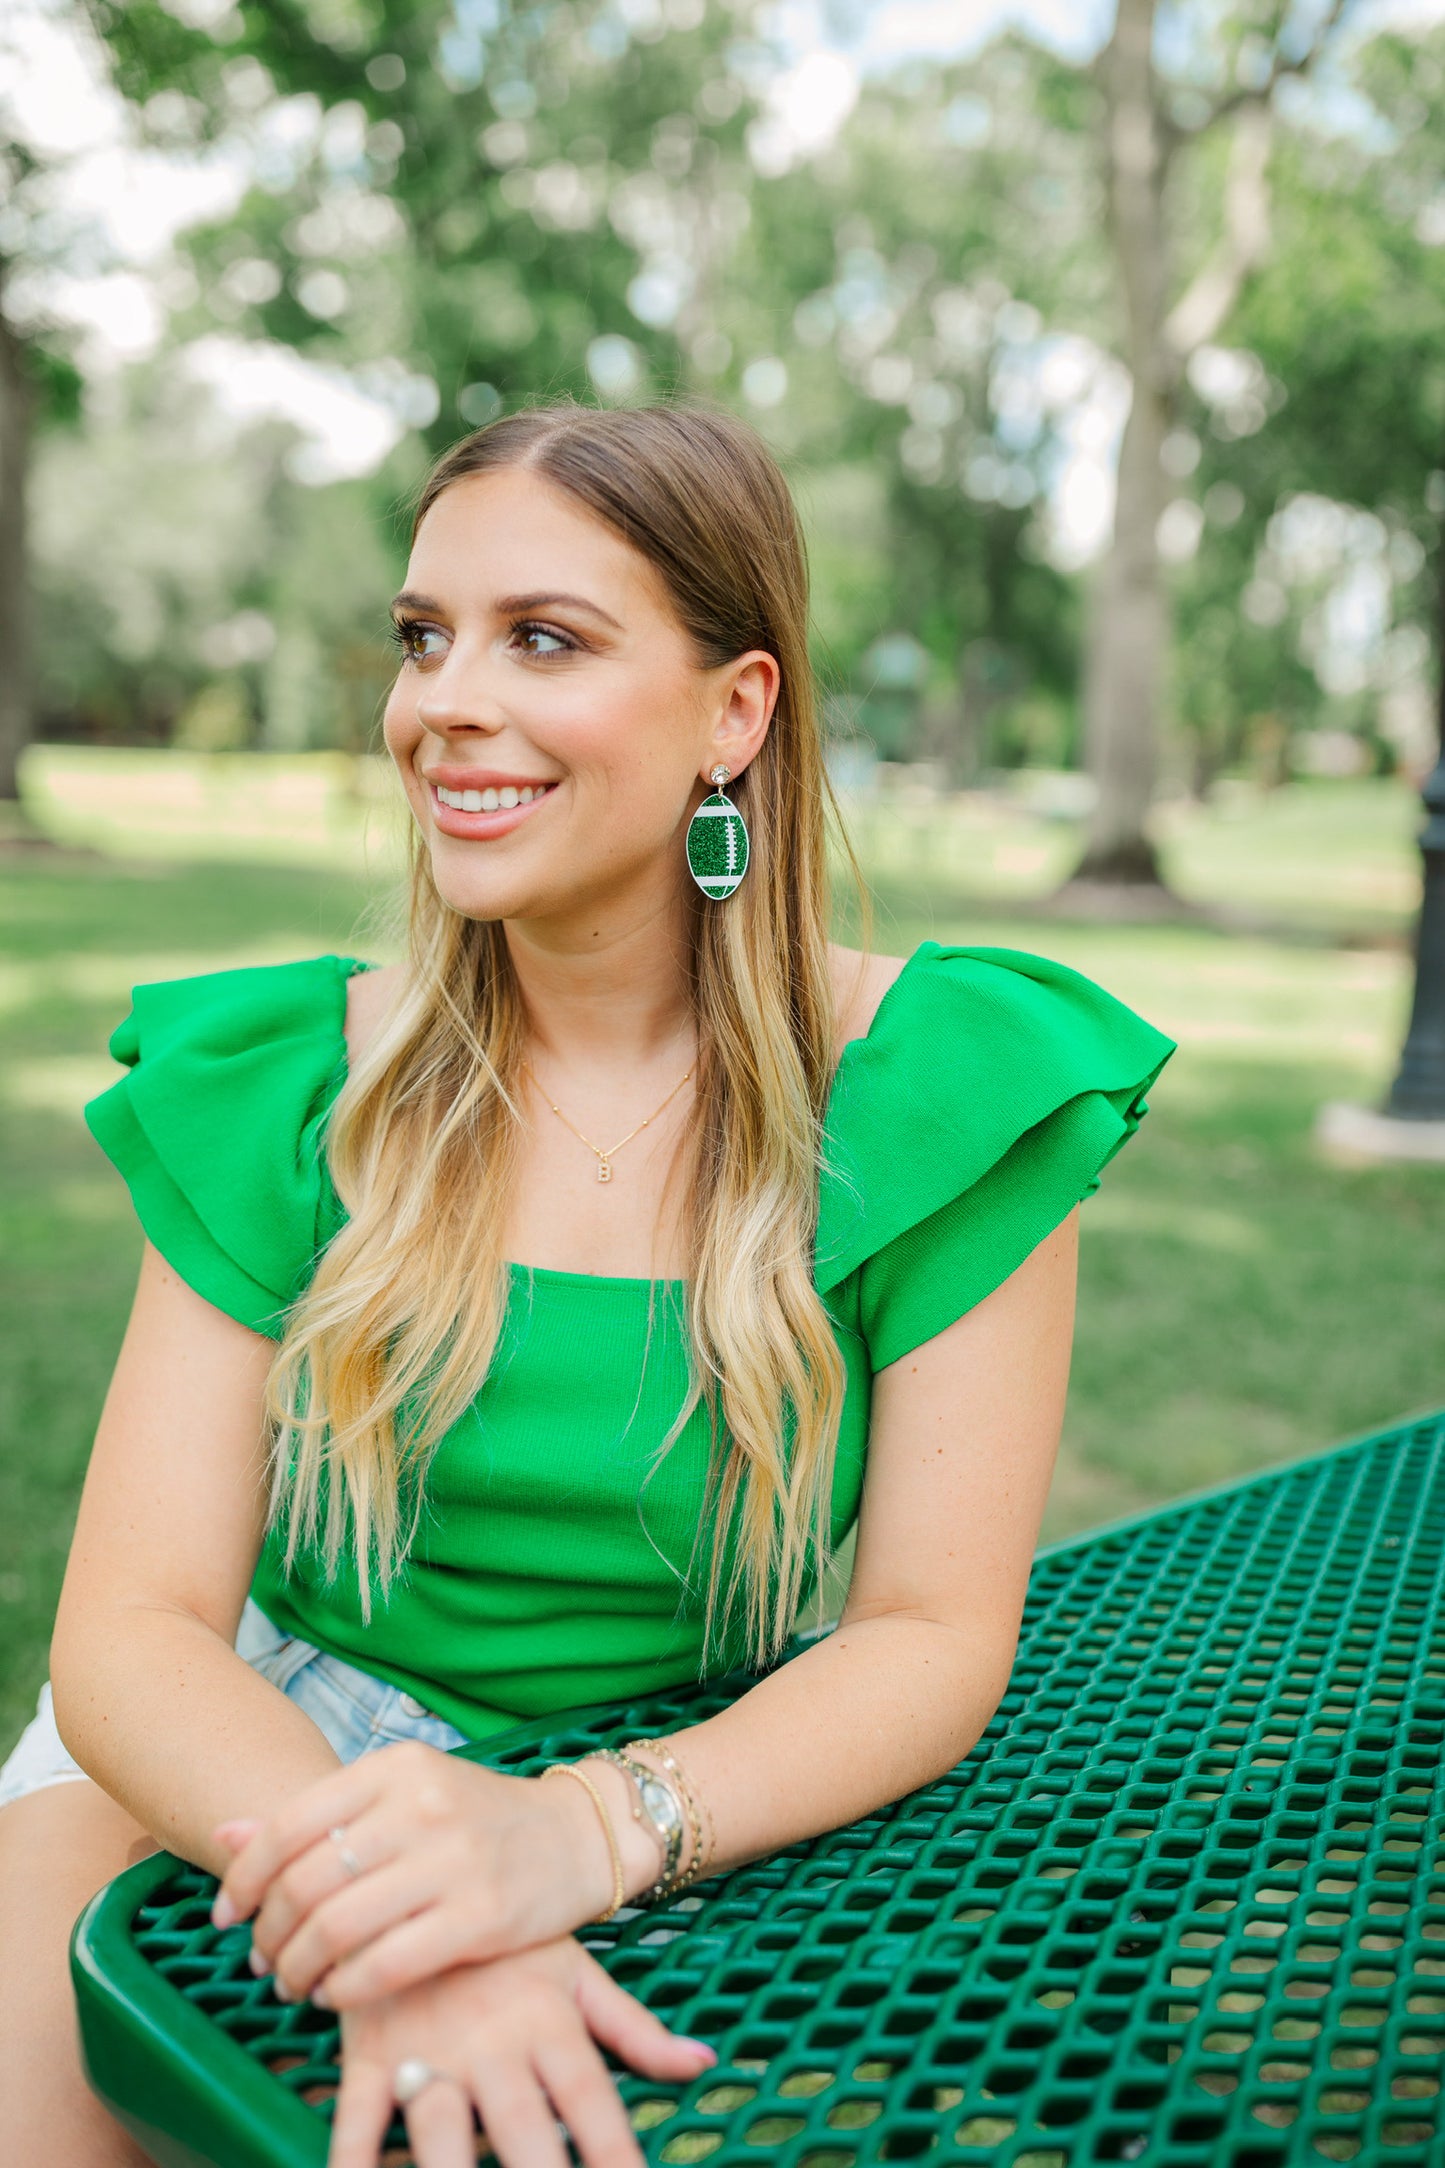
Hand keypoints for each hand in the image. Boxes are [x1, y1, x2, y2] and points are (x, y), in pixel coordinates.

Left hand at [211, 1744, 653, 2008]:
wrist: (577, 1837)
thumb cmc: (477, 1819)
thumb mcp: (401, 1794)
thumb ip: (317, 1816)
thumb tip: (224, 1836)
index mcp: (395, 1768)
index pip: (290, 1824)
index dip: (245, 1877)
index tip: (227, 1913)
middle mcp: (420, 1806)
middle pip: (307, 1882)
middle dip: (269, 1932)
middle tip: (263, 1957)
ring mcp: (453, 1861)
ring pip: (338, 1927)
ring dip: (299, 1967)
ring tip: (293, 1981)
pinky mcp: (481, 1916)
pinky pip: (384, 1966)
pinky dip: (344, 1989)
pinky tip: (336, 1994)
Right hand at [328, 1936, 715, 2167]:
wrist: (419, 1866)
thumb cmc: (510, 1942)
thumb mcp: (575, 1973)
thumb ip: (634, 2028)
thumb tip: (703, 2063)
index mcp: (547, 2021)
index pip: (589, 2098)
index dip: (613, 2151)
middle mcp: (492, 2040)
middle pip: (520, 2126)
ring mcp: (427, 2047)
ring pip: (439, 2128)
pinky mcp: (368, 2052)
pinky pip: (355, 2117)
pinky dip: (351, 2159)